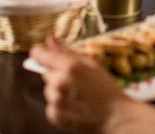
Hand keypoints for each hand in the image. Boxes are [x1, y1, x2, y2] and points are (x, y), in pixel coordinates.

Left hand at [31, 36, 148, 132]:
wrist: (114, 116)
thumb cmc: (105, 88)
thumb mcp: (90, 63)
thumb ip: (66, 51)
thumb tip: (50, 39)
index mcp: (69, 66)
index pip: (40, 54)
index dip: (41, 52)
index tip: (43, 53)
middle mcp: (60, 83)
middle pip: (46, 72)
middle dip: (56, 74)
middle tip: (74, 80)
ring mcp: (56, 101)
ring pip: (48, 89)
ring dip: (58, 90)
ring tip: (76, 94)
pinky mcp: (54, 115)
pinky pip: (50, 104)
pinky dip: (59, 105)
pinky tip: (74, 104)